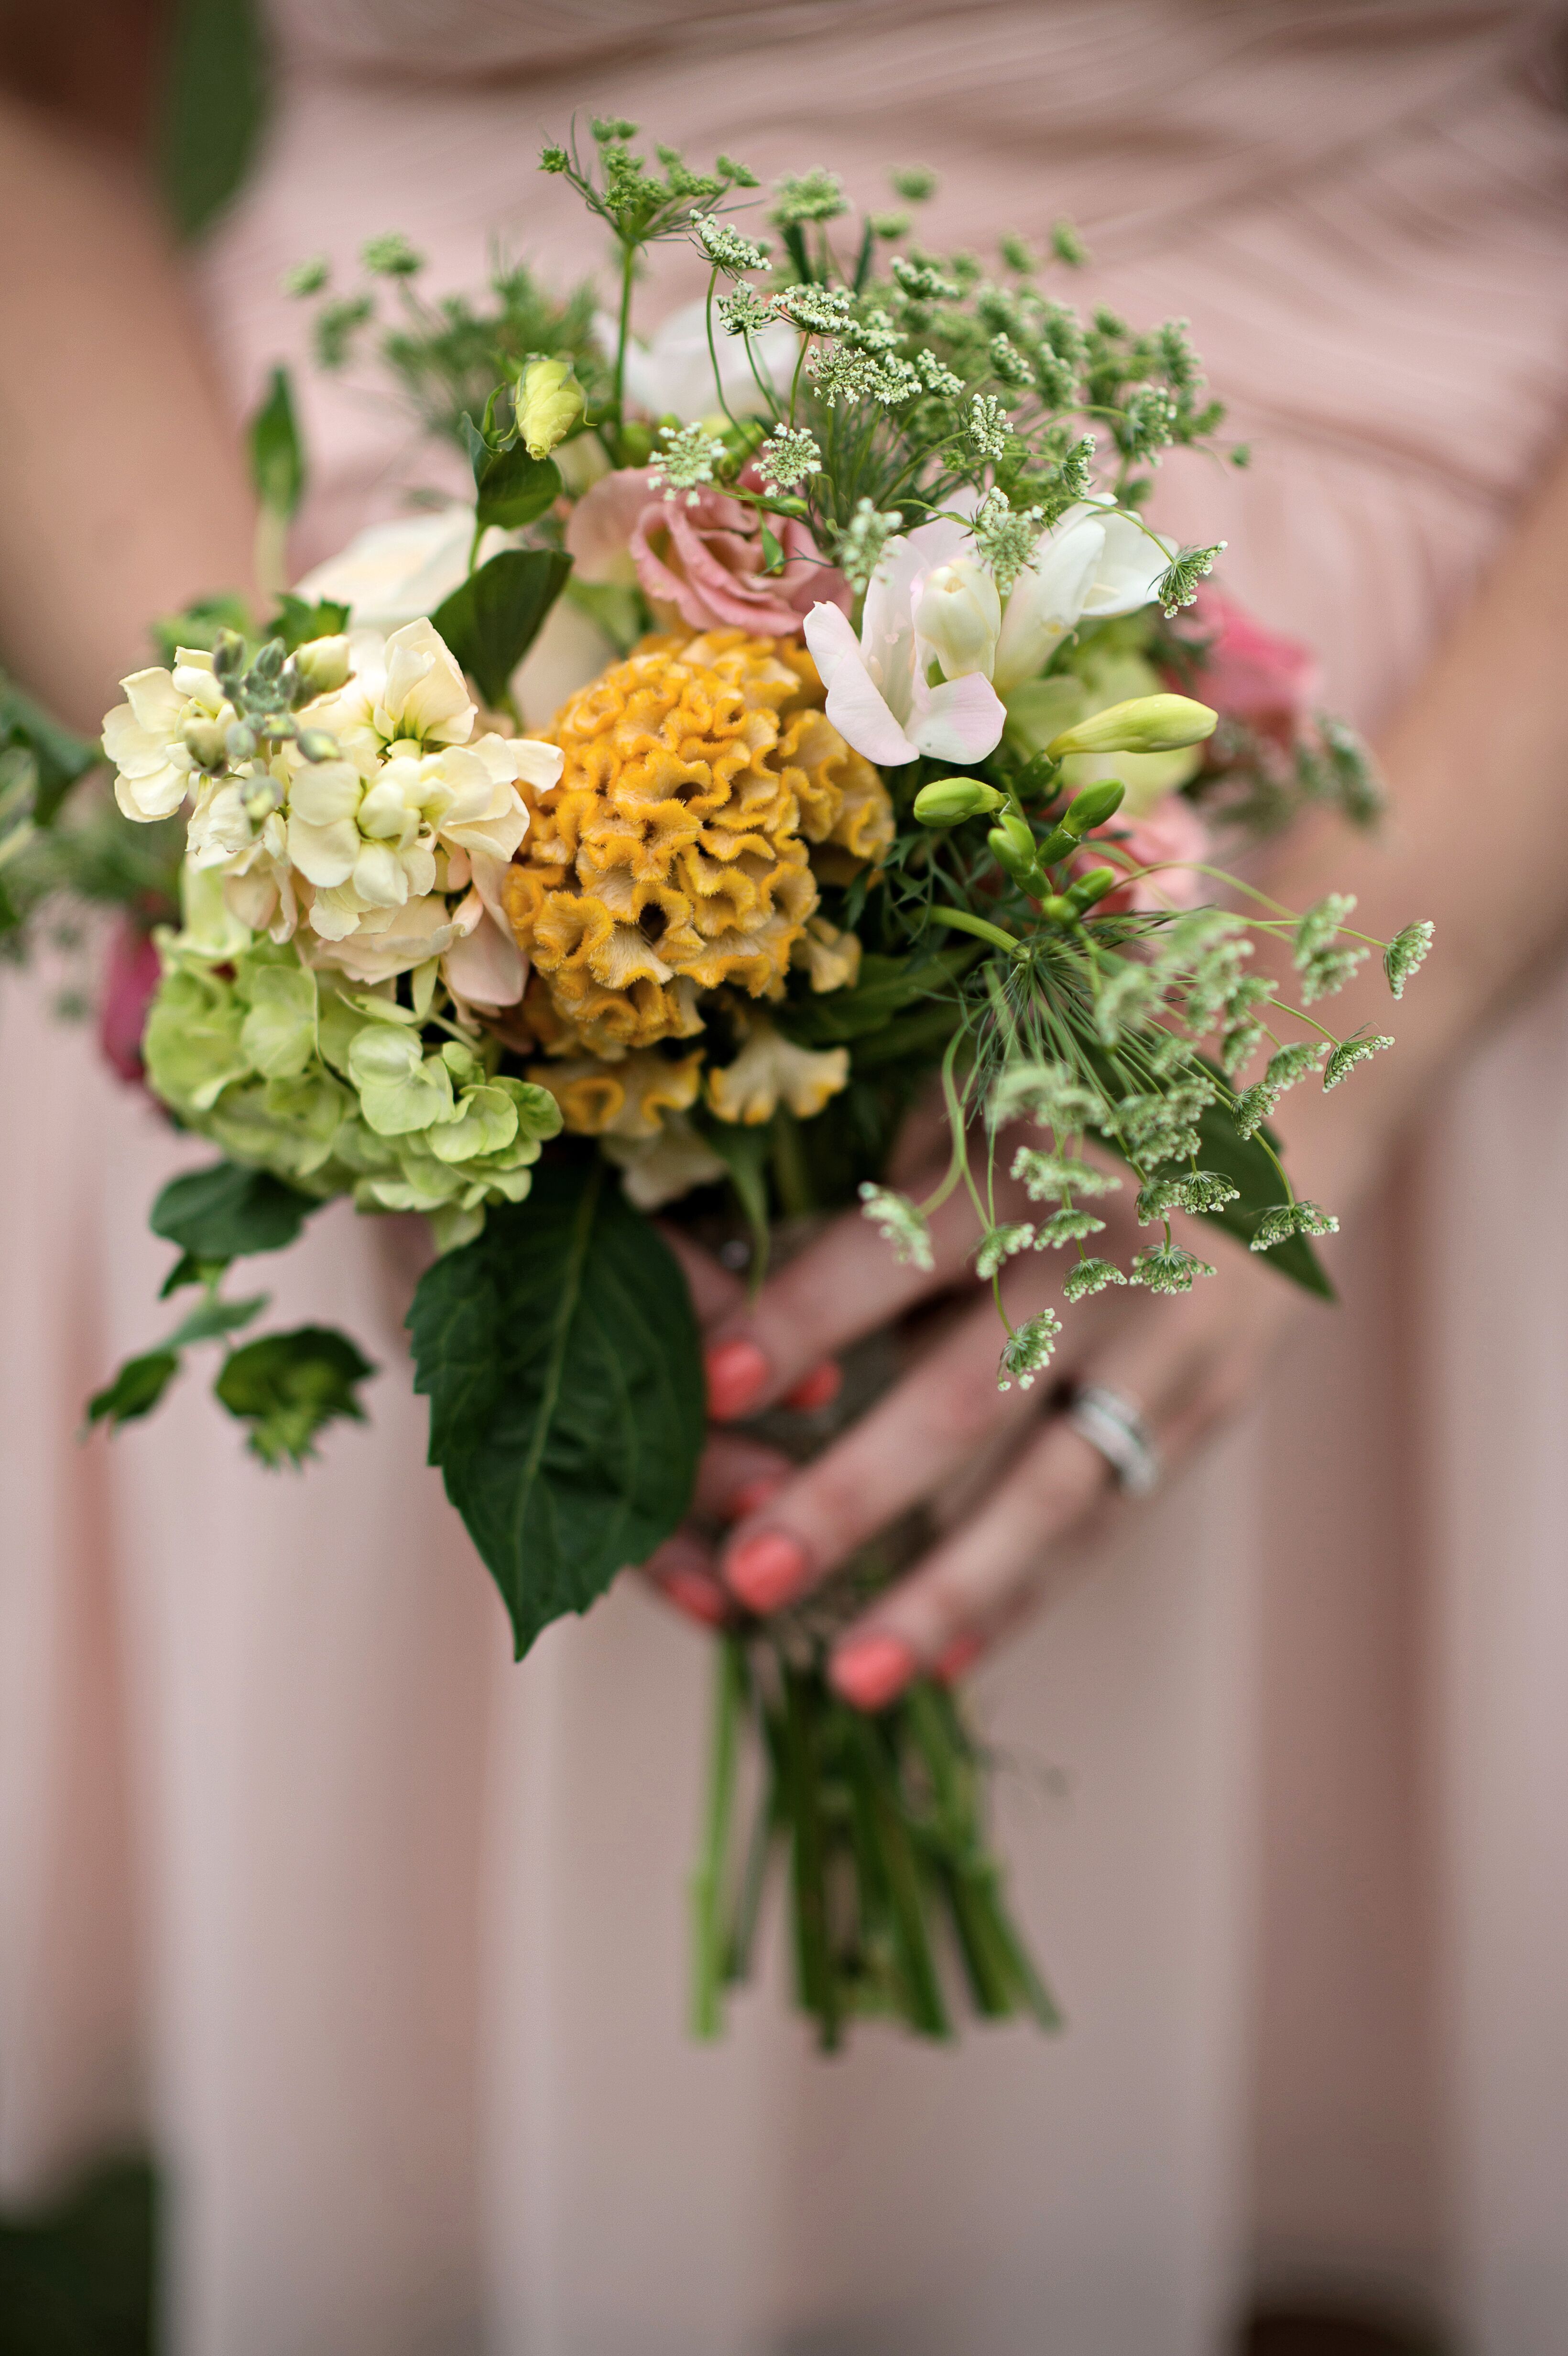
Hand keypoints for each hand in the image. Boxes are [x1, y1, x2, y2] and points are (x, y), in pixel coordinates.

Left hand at [640, 1124, 1310, 1709]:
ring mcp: (1168, 1341)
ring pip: (1046, 1489)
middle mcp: (1103, 1257)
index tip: (713, 1385)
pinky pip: (1105, 1514)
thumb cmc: (1091, 1080)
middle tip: (751, 1574)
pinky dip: (1023, 1588)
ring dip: (942, 1589)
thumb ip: (893, 1195)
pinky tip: (942, 1662)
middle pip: (965, 1396)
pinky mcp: (1211, 1398)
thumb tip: (761, 1306)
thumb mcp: (988, 1092)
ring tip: (849, 1680)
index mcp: (1028, 1162)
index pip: (895, 1253)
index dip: (801, 1316)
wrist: (1299, 1074)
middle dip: (853, 1493)